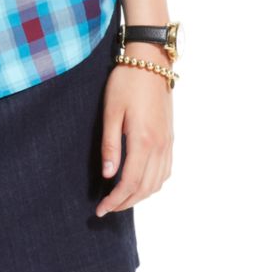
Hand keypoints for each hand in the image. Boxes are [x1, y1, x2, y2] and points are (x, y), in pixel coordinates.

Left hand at [94, 55, 173, 216]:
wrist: (151, 62)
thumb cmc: (126, 83)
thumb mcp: (111, 113)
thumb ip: (110, 146)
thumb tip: (108, 176)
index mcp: (143, 141)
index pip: (129, 183)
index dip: (115, 200)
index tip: (100, 209)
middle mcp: (160, 146)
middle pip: (145, 188)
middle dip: (125, 203)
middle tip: (107, 209)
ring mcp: (168, 142)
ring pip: (158, 182)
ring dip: (140, 196)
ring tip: (121, 200)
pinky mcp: (170, 137)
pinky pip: (166, 170)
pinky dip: (153, 184)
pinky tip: (141, 184)